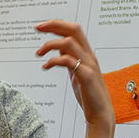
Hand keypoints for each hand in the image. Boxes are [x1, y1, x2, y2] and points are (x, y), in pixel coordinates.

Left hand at [35, 20, 114, 136]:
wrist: (100, 114)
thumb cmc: (89, 95)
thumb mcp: (76, 72)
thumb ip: (69, 59)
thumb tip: (59, 48)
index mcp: (87, 53)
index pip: (73, 30)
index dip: (57, 24)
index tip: (41, 26)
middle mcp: (89, 56)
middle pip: (74, 29)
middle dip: (54, 25)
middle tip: (37, 28)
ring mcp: (89, 65)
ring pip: (69, 42)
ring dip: (50, 45)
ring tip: (38, 53)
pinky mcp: (86, 76)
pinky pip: (68, 61)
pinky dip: (54, 60)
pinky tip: (46, 66)